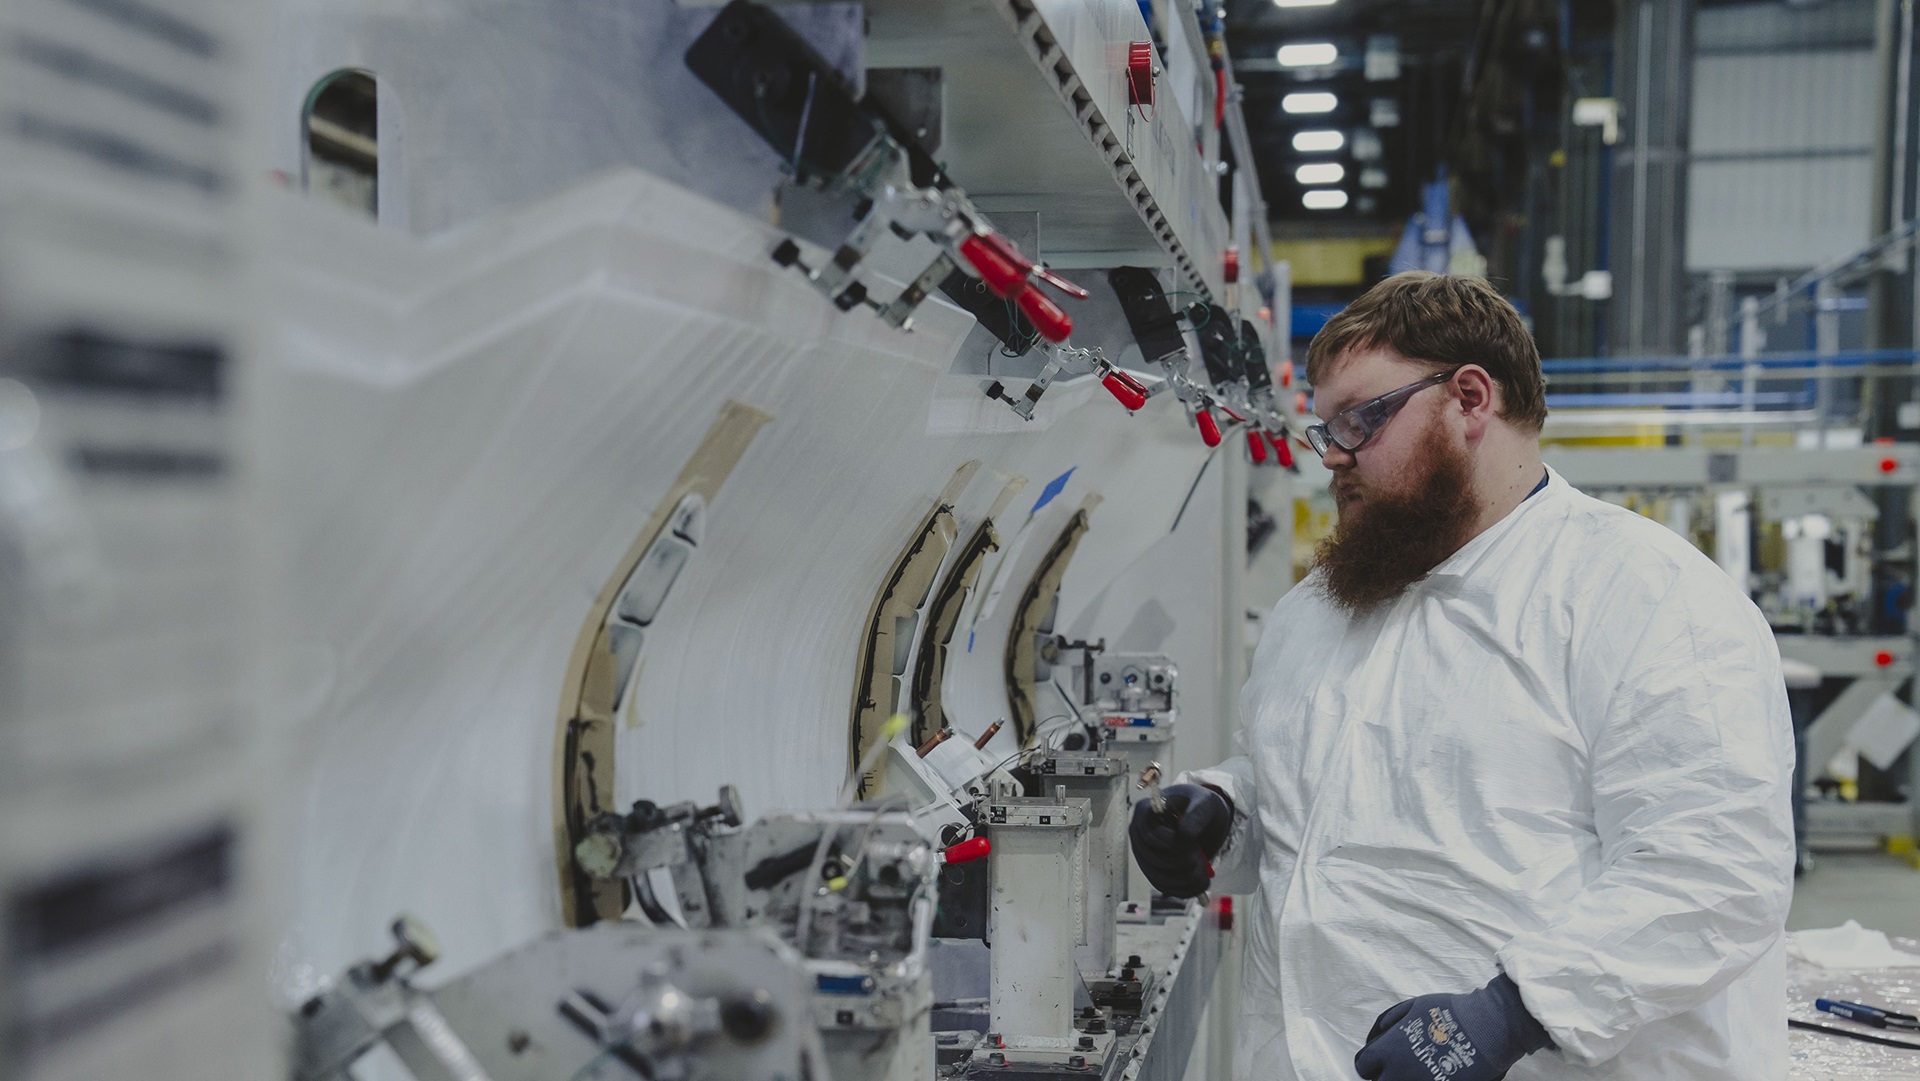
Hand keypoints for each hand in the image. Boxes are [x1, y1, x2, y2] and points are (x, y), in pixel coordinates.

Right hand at [1127, 783, 1230, 897]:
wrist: (1207, 820)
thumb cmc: (1203, 805)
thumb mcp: (1206, 803)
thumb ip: (1196, 814)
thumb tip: (1184, 834)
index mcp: (1146, 812)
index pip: (1149, 836)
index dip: (1170, 843)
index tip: (1192, 842)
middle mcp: (1140, 834)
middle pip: (1152, 858)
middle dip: (1180, 862)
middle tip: (1200, 859)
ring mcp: (1145, 854)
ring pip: (1158, 876)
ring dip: (1184, 879)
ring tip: (1203, 873)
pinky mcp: (1155, 869)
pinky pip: (1164, 886)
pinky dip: (1183, 889)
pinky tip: (1199, 884)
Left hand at [1353, 974, 1551, 1080]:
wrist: (1486, 1027)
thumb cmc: (1450, 1012)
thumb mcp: (1414, 1006)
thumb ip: (1391, 1020)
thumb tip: (1377, 1034)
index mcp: (1389, 1049)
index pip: (1363, 1066)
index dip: (1369, 1065)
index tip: (1377, 1063)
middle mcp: (1400, 1071)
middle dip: (1385, 1077)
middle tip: (1397, 1070)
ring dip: (1404, 1080)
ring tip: (1415, 1073)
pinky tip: (1433, 1076)